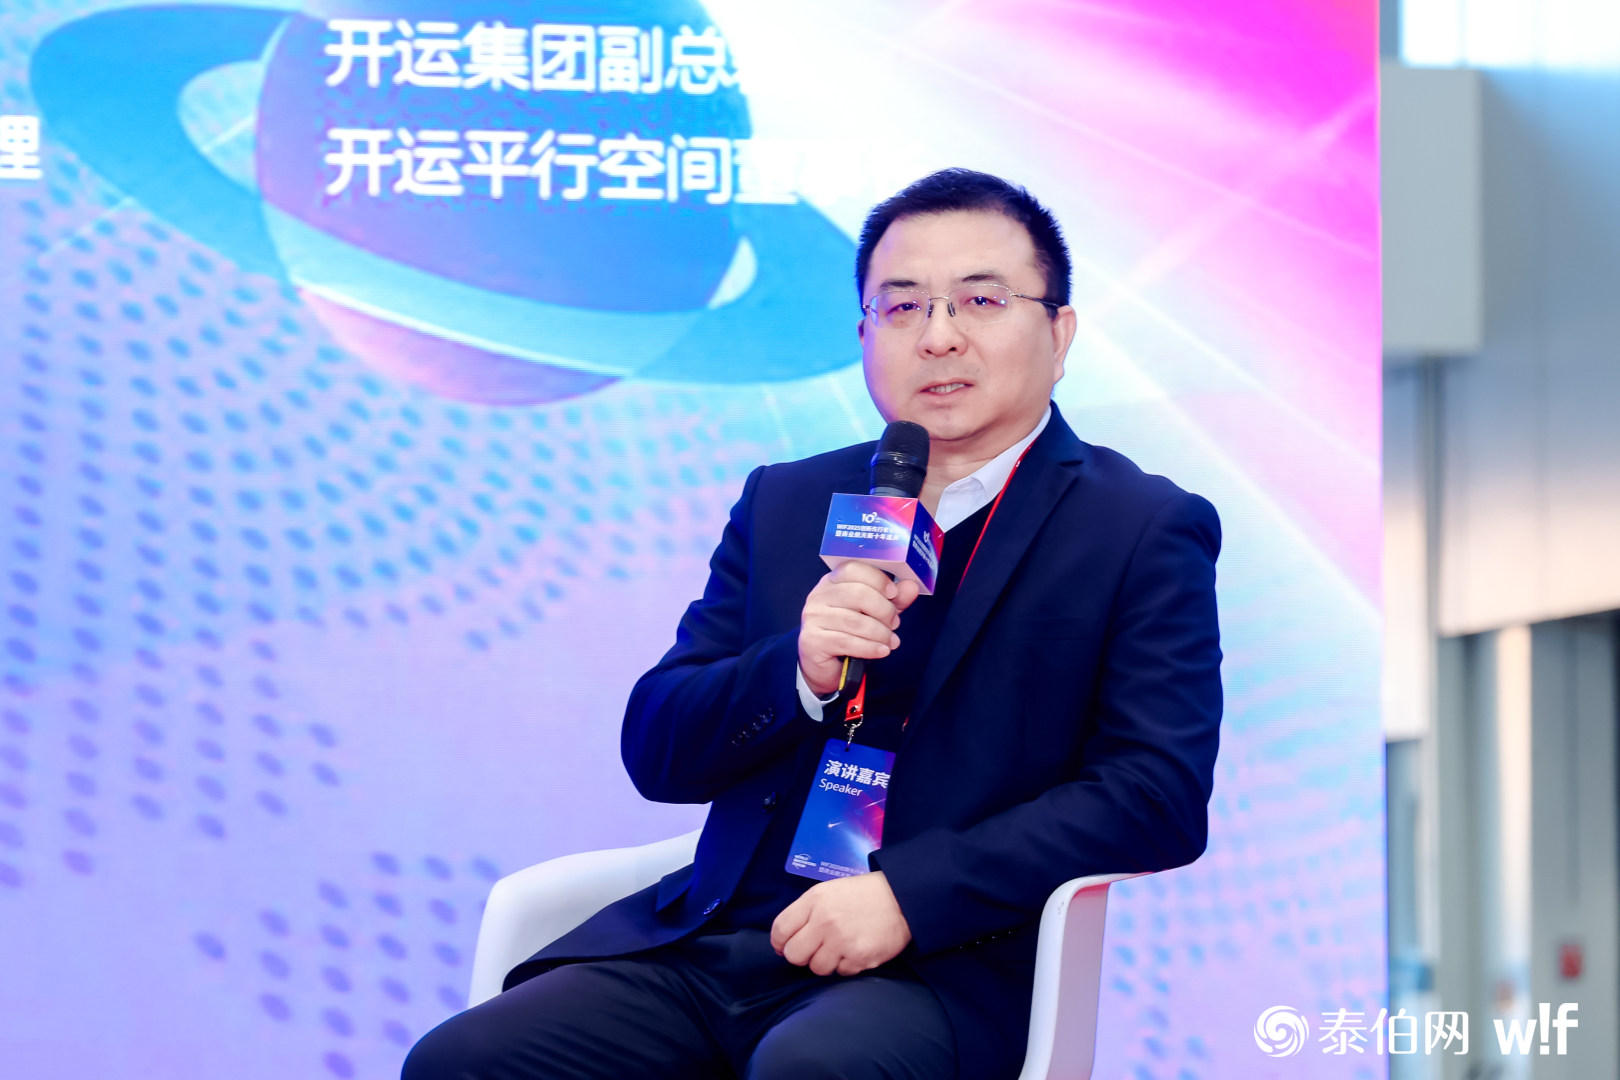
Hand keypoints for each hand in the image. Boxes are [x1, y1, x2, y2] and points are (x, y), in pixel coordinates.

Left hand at [770, 871, 912, 975]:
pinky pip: (841, 973)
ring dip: (825, 962)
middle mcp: (825, 921)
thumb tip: (784, 940)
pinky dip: (846, 966)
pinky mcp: (859, 957)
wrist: (901, 898)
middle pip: (794, 955)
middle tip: (813, 950)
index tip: (785, 946)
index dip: (780, 942)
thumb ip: (805, 912)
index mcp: (815, 900)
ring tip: (838, 948)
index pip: (780, 930)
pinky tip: (855, 951)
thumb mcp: (828, 891)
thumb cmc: (861, 895)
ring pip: (816, 968)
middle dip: (800, 956)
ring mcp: (842, 941)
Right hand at [798, 562, 921, 697]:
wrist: (825, 664)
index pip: (853, 569)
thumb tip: (912, 586)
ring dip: (880, 633)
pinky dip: (870, 648)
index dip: (877, 579)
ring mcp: (814, 617)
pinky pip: (847, 642)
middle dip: (884, 610)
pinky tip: (881, 651)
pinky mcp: (813, 640)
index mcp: (832, 581)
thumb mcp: (874, 612)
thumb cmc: (850, 632)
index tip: (893, 594)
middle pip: (857, 594)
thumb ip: (893, 599)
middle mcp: (819, 595)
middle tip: (895, 623)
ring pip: (855, 621)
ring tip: (891, 641)